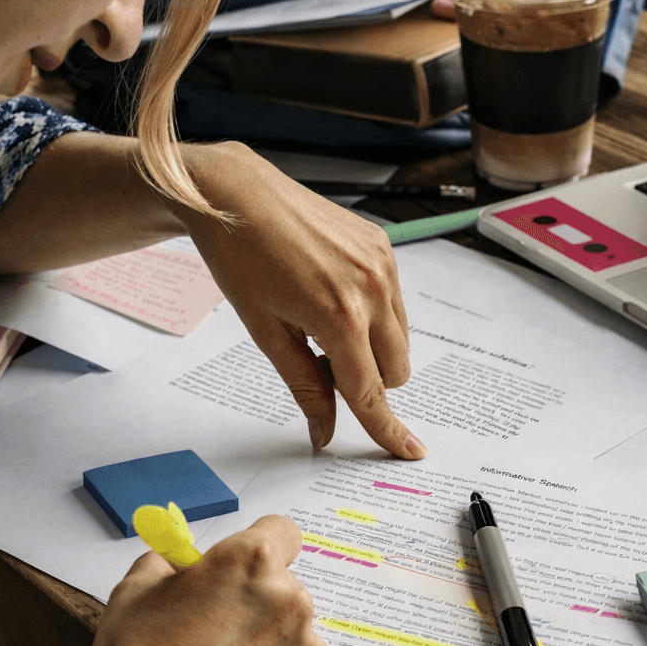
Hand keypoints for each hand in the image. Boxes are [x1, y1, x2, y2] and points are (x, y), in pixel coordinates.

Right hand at [81, 515, 326, 645]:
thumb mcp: (136, 589)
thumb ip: (168, 562)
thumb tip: (180, 562)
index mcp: (251, 561)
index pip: (281, 532)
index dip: (260, 547)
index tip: (246, 568)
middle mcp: (290, 600)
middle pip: (285, 588)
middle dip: (257, 603)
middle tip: (217, 632)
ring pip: (294, 635)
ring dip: (268, 645)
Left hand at [177, 143, 426, 459]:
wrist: (237, 195)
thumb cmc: (241, 259)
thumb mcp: (267, 334)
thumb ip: (305, 387)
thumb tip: (323, 433)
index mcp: (340, 318)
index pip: (371, 391)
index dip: (386, 428)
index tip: (408, 450)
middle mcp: (373, 290)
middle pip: (395, 370)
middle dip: (365, 379)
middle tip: (317, 357)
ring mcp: (383, 265)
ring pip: (399, 339)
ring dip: (370, 348)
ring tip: (319, 321)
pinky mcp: (383, 247)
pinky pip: (395, 304)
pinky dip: (371, 315)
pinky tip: (330, 293)